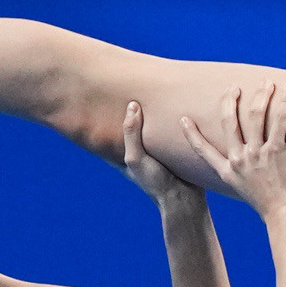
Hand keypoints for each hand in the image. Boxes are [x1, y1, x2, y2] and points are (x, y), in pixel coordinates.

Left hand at [114, 99, 206, 222]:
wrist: (185, 199)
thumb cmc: (156, 182)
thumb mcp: (136, 157)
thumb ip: (131, 132)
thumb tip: (132, 105)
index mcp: (124, 155)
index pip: (108, 134)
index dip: (104, 118)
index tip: (100, 98)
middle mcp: (139, 151)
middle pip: (131, 127)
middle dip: (129, 112)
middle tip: (126, 87)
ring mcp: (156, 151)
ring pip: (151, 127)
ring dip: (152, 114)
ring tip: (150, 90)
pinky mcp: (173, 150)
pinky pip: (168, 131)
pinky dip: (169, 121)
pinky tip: (171, 105)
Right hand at [179, 85, 285, 218]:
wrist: (282, 215)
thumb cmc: (268, 206)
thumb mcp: (244, 190)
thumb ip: (240, 175)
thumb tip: (241, 167)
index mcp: (227, 171)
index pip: (203, 149)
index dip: (191, 134)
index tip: (183, 119)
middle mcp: (239, 160)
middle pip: (229, 122)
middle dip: (230, 101)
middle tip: (234, 89)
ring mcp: (257, 154)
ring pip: (255, 116)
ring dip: (261, 95)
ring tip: (266, 83)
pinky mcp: (276, 152)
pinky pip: (279, 122)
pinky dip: (284, 104)